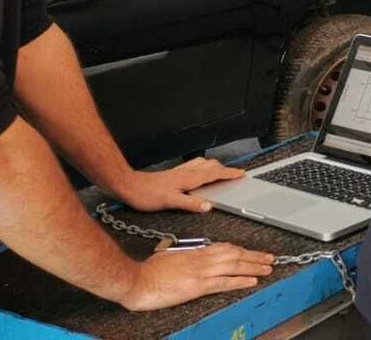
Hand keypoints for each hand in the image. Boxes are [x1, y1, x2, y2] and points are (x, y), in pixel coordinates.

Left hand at [115, 158, 244, 212]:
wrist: (129, 186)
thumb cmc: (147, 194)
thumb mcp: (170, 202)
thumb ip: (191, 203)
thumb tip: (209, 206)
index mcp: (190, 178)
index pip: (215, 173)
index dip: (229, 173)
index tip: (241, 174)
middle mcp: (186, 172)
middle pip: (211, 165)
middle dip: (225, 169)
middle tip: (233, 175)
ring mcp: (180, 171)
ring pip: (203, 164)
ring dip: (214, 166)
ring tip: (220, 173)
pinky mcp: (173, 173)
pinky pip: (193, 166)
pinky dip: (202, 167)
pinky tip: (198, 173)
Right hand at [116, 244, 274, 310]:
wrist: (134, 280)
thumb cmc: (146, 271)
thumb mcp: (167, 257)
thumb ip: (182, 256)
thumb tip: (189, 255)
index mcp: (194, 253)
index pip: (224, 248)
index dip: (242, 250)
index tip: (253, 252)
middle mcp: (201, 260)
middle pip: (234, 254)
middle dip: (254, 256)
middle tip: (270, 258)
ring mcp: (200, 272)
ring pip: (233, 266)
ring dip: (253, 267)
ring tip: (268, 268)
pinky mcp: (196, 286)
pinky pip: (223, 282)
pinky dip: (240, 280)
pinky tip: (252, 281)